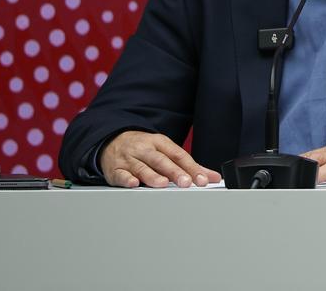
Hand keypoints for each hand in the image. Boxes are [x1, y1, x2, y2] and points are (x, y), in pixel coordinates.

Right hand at [100, 130, 220, 187]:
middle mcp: (145, 149)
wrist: (112, 140)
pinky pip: (121, 174)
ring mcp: (129, 159)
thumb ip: (189, 165)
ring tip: (163, 184)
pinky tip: (134, 183)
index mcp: (160, 143)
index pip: (179, 155)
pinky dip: (127, 179)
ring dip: (152, 176)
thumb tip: (212, 177)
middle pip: (161, 160)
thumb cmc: (145, 149)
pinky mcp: (115, 169)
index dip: (191, 168)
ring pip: (141, 167)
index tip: (202, 180)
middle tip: (186, 183)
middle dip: (174, 172)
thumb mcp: (166, 151)